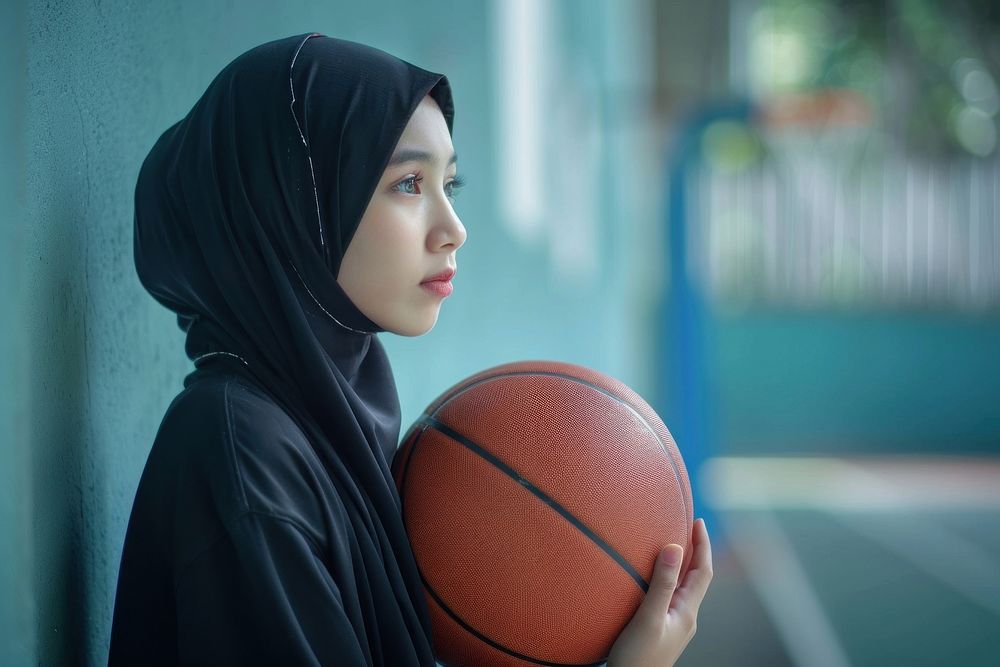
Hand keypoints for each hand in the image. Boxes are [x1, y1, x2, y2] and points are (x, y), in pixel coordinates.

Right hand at [607, 518, 712, 666]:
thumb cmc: (637, 658)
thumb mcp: (648, 618)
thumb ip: (661, 584)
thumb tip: (674, 548)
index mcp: (687, 612)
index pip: (703, 572)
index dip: (703, 545)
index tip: (698, 521)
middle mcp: (685, 617)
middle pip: (696, 577)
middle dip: (694, 550)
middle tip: (687, 524)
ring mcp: (674, 624)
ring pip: (683, 587)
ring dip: (682, 563)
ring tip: (673, 543)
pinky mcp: (661, 629)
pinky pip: (670, 595)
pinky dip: (668, 577)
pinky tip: (654, 575)